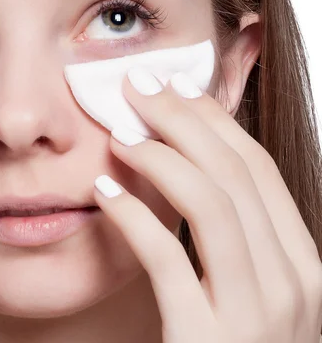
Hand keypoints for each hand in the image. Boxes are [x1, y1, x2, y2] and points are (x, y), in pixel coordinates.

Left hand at [94, 70, 321, 341]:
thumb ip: (230, 239)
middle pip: (236, 174)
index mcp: (302, 265)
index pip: (258, 171)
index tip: (174, 89)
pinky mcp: (209, 342)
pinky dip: (135, 217)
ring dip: (160, 157)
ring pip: (212, 204)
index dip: (213, 122)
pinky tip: (105, 193)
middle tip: (137, 91)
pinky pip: (169, 259)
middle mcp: (294, 284)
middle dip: (183, 121)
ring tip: (119, 134)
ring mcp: (258, 316)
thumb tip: (188, 167)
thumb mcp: (244, 291)